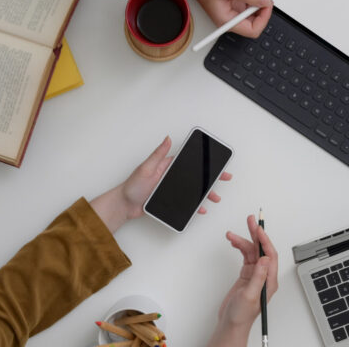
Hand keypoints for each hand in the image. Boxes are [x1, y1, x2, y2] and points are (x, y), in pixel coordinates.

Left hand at [90, 136, 231, 231]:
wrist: (124, 205)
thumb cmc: (132, 185)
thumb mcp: (146, 167)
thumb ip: (158, 154)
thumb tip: (167, 139)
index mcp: (167, 166)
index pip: (189, 162)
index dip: (203, 162)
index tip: (215, 162)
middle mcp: (171, 177)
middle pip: (195, 177)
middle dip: (210, 179)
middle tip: (224, 178)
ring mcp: (171, 190)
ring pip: (193, 191)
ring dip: (205, 194)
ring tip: (214, 198)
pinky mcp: (169, 201)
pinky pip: (186, 203)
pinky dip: (195, 206)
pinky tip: (201, 209)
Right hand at [176, 0, 272, 37]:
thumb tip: (266, 2)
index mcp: (227, 22)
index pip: (253, 30)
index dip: (264, 18)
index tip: (267, 3)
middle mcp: (232, 18)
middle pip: (257, 18)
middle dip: (262, 2)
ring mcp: (235, 10)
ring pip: (256, 6)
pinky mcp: (237, 2)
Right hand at [207, 215, 277, 346]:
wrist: (231, 323)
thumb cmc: (242, 315)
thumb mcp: (250, 295)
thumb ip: (258, 276)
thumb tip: (266, 259)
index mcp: (270, 280)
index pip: (270, 255)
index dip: (264, 240)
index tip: (258, 229)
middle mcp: (264, 276)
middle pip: (262, 250)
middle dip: (256, 234)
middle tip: (251, 220)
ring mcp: (255, 275)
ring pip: (251, 252)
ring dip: (243, 241)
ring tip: (232, 234)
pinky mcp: (246, 275)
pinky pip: (245, 257)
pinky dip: (239, 248)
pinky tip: (234, 242)